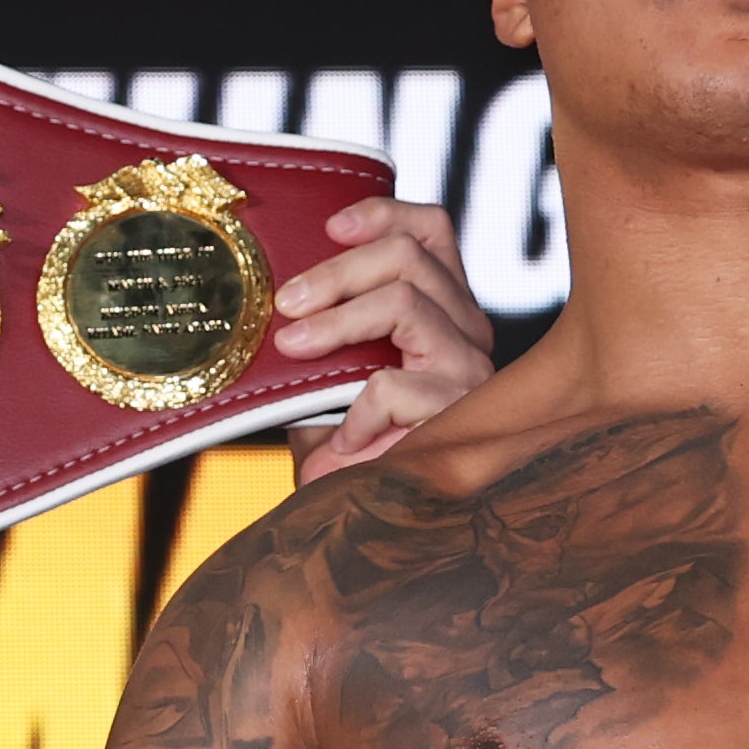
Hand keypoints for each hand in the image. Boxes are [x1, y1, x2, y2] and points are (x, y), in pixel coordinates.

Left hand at [277, 198, 492, 482]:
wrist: (373, 534)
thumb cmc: (351, 454)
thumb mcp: (329, 383)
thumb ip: (319, 335)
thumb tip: (277, 295)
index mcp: (443, 312)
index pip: (432, 232)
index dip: (383, 214)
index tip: (329, 227)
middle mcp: (468, 333)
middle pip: (411, 256)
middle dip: (337, 271)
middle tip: (286, 304)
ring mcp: (471, 373)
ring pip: (406, 300)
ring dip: (337, 320)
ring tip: (294, 347)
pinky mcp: (461, 416)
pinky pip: (395, 383)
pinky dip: (357, 408)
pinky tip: (342, 441)